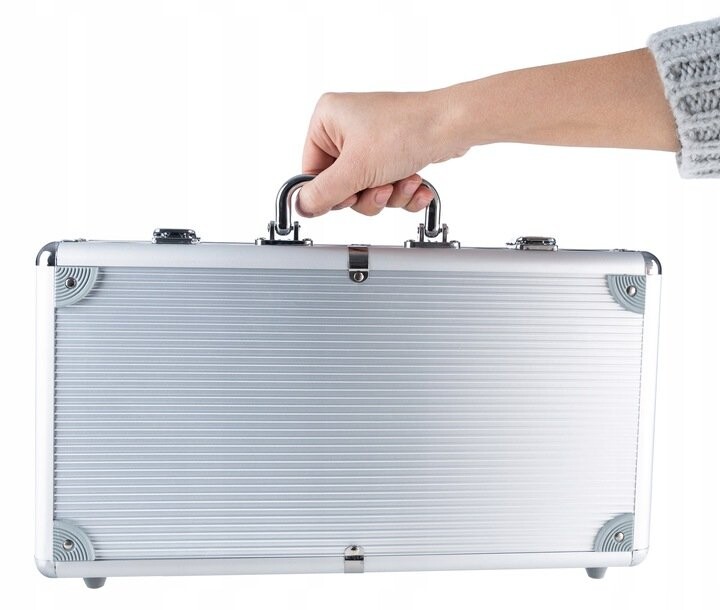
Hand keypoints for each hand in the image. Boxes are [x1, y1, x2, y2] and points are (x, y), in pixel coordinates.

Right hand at [297, 90, 469, 216]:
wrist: (453, 125)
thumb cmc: (407, 130)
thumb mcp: (356, 170)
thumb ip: (323, 193)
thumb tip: (301, 206)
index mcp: (326, 120)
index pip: (312, 172)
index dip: (332, 192)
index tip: (349, 196)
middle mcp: (346, 127)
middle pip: (341, 185)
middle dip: (367, 194)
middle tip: (381, 188)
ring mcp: (371, 141)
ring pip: (366, 189)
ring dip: (389, 195)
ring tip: (404, 181)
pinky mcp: (392, 152)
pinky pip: (386, 185)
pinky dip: (402, 190)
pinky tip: (416, 184)